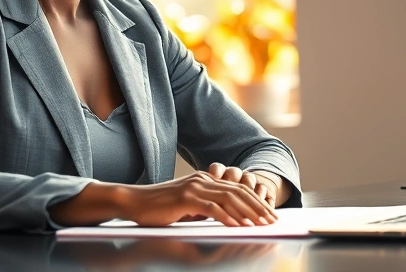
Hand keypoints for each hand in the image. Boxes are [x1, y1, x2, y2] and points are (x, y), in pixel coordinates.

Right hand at [120, 172, 277, 226]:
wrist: (133, 202)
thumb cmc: (158, 208)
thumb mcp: (187, 207)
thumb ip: (205, 208)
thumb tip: (225, 218)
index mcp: (204, 179)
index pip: (236, 189)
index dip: (255, 200)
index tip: (269, 213)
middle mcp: (201, 180)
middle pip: (237, 192)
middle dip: (257, 206)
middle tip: (272, 220)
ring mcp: (193, 187)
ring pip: (229, 198)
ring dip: (247, 212)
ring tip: (260, 224)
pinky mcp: (185, 198)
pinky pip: (212, 208)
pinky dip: (227, 217)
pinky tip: (238, 226)